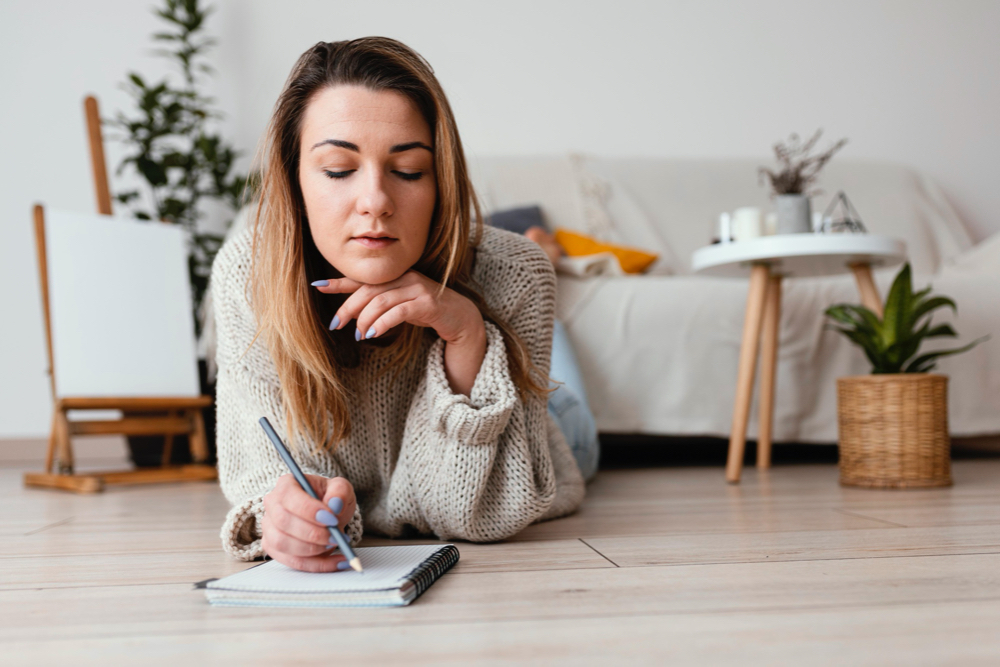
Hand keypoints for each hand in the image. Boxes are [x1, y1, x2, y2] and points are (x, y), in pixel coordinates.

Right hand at [260, 473, 356, 572]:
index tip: (331, 519)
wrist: (328, 515)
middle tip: (335, 537)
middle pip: (283, 522)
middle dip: (312, 533)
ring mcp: (269, 528)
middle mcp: (272, 505)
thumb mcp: (341, 488)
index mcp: (286, 485)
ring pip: (283, 544)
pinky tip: (337, 560)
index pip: (289, 497)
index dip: (309, 510)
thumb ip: (340, 492)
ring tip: (335, 544)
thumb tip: (334, 505)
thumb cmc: (331, 499)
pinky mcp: (274, 548)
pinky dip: (316, 565)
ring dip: (312, 550)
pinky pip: (292, 562)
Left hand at [314, 271, 487, 394]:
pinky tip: (373, 334)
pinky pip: (398, 311)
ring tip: (358, 335)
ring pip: (380, 300)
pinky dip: (382, 323)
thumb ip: (379, 305)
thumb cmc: (428, 312)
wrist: (461, 319)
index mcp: (395, 277)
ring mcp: (417, 288)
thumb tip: (352, 315)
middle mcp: (404, 278)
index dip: (339, 282)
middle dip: (347, 308)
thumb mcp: (399, 306)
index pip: (362, 279)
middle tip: (335, 325)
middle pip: (367, 290)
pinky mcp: (427, 303)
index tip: (317, 286)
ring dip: (364, 319)